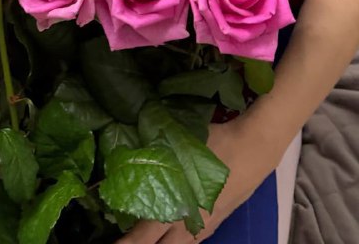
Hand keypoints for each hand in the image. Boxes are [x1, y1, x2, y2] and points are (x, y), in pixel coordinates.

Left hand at [114, 116, 278, 242]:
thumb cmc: (218, 142)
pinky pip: (191, 238)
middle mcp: (192, 223)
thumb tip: (130, 152)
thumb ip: (156, 153)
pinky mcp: (215, 219)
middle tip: (122, 242)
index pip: (145, 235)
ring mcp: (206, 224)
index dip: (127, 243)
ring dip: (160, 243)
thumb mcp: (182, 145)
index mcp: (179, 208)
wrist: (255, 146)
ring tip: (141, 237)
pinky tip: (168, 232)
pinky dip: (175, 238)